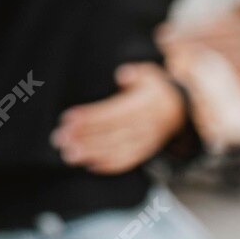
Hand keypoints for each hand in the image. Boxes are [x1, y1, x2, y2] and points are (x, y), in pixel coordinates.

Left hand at [52, 62, 183, 173]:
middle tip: (59, 139)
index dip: (90, 117)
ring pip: (117, 149)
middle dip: (84, 137)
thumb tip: (122, 75)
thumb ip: (135, 73)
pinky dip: (109, 165)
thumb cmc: (154, 88)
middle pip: (111, 133)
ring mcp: (146, 141)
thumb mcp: (149, 74)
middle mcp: (145, 125)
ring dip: (91, 153)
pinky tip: (89, 165)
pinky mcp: (145, 151)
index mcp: (144, 105)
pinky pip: (128, 161)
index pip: (113, 112)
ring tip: (68, 154)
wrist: (180, 108)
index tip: (67, 119)